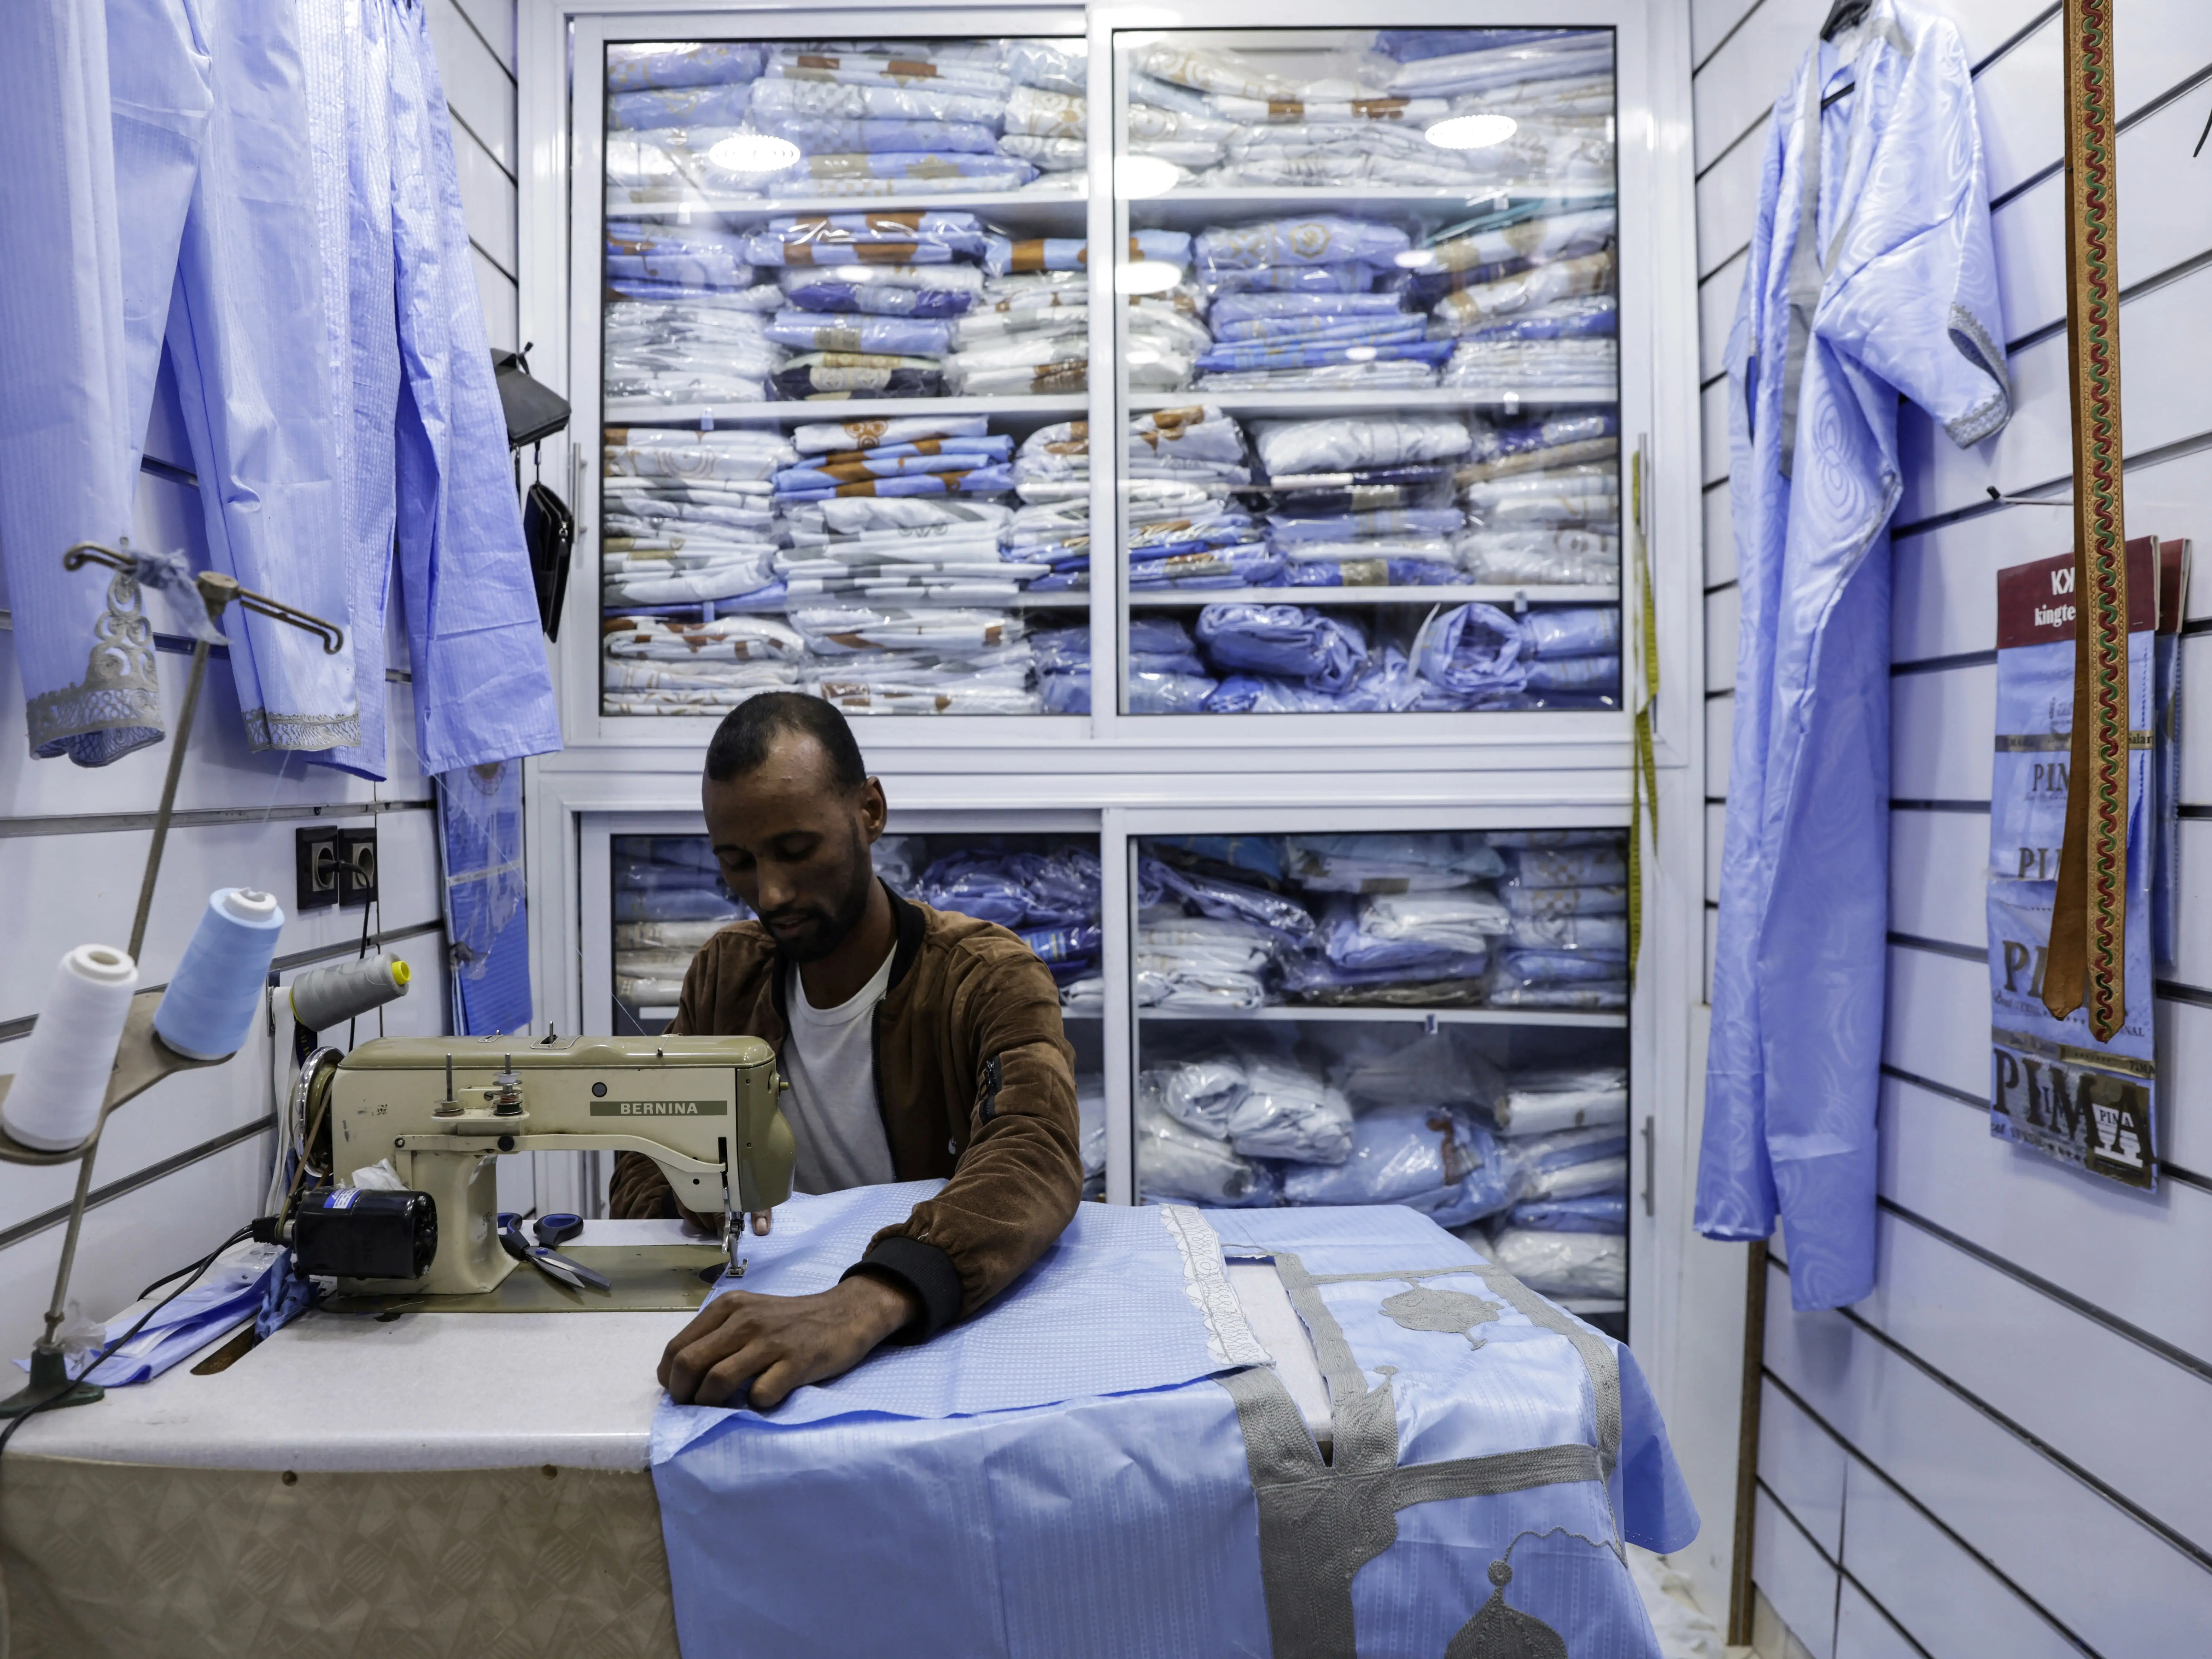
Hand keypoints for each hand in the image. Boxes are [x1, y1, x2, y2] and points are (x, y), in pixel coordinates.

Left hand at [658, 1273, 920, 1409]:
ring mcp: (770, 1341)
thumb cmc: (791, 1321)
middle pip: (689, 1364)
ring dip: (711, 1404)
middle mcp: (744, 1320)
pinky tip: (764, 1397)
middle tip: (694, 1407)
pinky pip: (760, 1394)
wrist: (846, 1313)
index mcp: (728, 1307)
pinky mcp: (796, 1362)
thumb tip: (683, 1375)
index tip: (682, 1392)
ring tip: (721, 1409)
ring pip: (717, 1380)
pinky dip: (756, 1404)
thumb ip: (719, 1336)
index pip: (676, 1348)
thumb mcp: (749, 1315)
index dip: (670, 1378)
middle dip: (683, 1395)